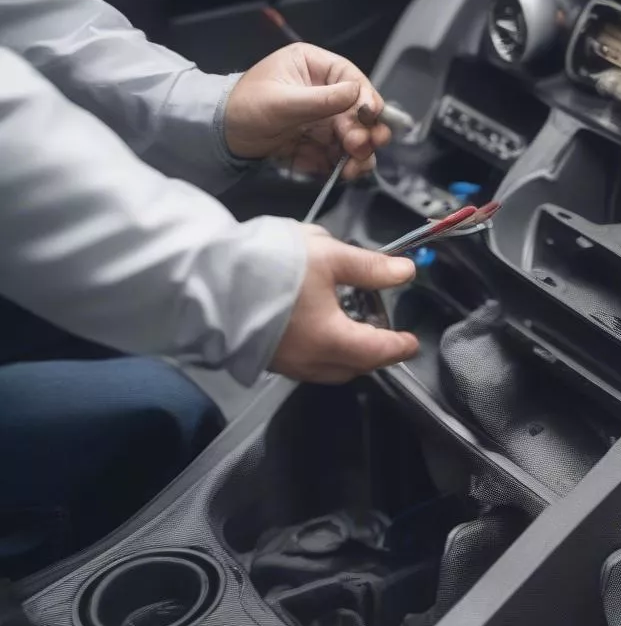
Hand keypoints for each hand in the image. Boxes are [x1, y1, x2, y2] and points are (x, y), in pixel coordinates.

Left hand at [224, 44, 391, 180]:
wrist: (220, 137)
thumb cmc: (243, 107)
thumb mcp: (282, 102)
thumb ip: (321, 100)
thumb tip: (357, 93)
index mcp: (313, 66)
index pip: (351, 79)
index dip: (366, 99)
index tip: (370, 117)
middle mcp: (323, 90)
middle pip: (358, 111)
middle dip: (363, 132)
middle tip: (359, 148)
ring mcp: (322, 118)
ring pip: (353, 135)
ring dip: (359, 154)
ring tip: (354, 169)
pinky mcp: (318, 141)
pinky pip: (339, 153)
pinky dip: (344, 164)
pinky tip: (343, 173)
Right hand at [270, 226, 418, 382]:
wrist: (205, 279)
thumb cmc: (271, 266)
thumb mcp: (328, 256)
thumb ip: (369, 268)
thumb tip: (404, 272)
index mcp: (332, 341)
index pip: (379, 352)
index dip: (399, 347)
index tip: (411, 343)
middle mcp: (310, 362)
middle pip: (354, 367)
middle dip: (373, 355)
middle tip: (383, 334)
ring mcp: (284, 364)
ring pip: (328, 369)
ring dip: (346, 355)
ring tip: (351, 328)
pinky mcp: (263, 358)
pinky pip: (304, 363)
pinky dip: (321, 351)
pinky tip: (316, 327)